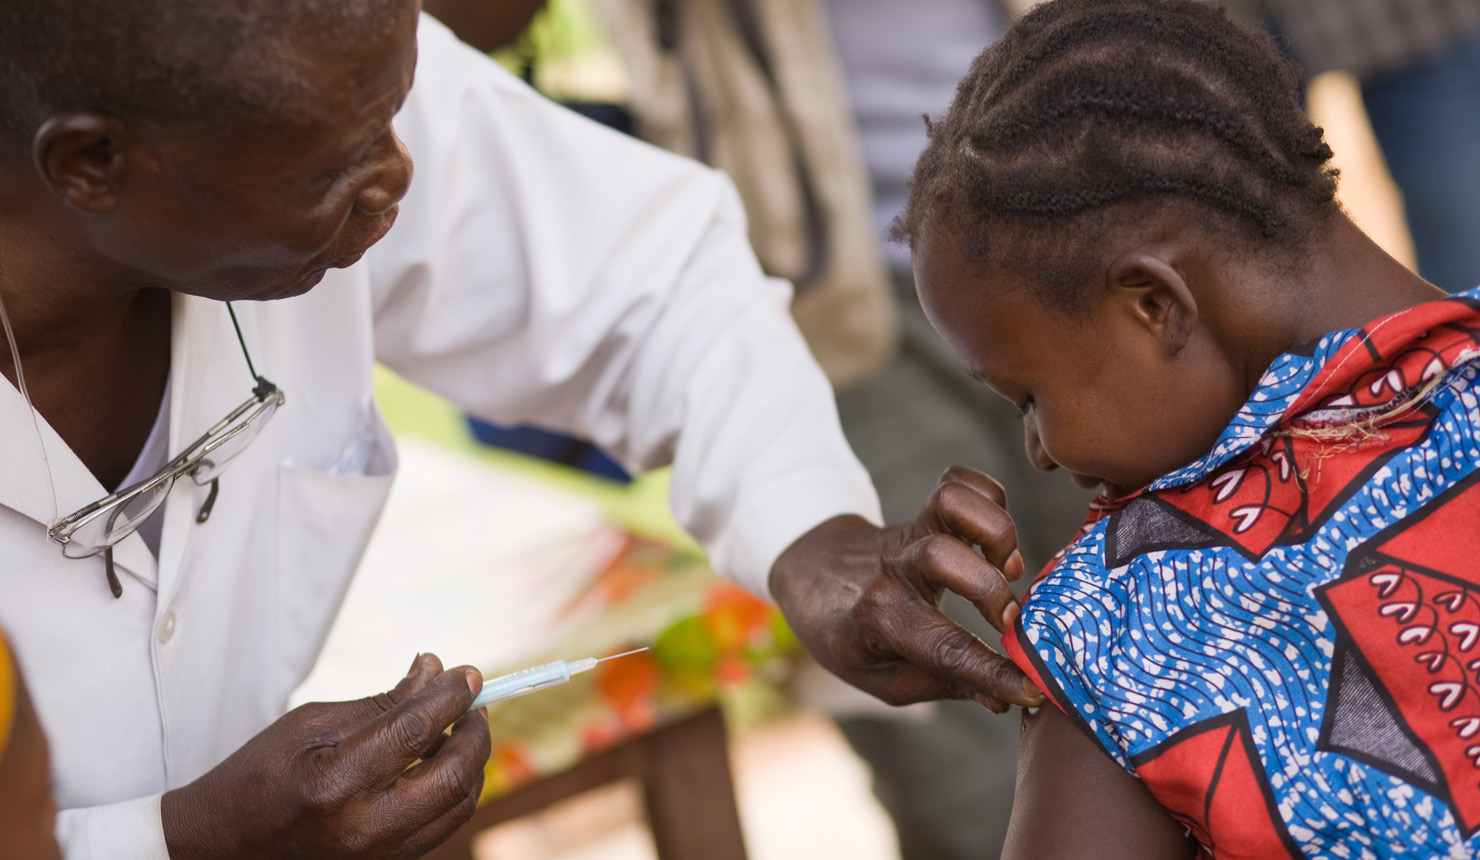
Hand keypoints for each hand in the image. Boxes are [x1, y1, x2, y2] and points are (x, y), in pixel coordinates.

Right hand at [163, 653, 490, 859]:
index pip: (415, 731)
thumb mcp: (312, 723)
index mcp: (334, 783)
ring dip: (471, 761)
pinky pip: (443, 825)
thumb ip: (382, 701)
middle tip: (474, 702)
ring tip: (462, 727)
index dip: (451, 696)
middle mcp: (363, 827)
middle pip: (454, 776)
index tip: (468, 673)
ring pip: (459, 805)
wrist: (228, 842)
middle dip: (475, 732)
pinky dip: (455, 789)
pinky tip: (443, 761)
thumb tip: (435, 670)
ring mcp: (379, 854)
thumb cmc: (262, 774)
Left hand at [769, 466, 1044, 711]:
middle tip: (1011, 620)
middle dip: (990, 589)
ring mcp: (909, 533)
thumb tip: (1004, 697)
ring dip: (995, 531)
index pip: (944, 649)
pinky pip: (959, 481)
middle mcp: (894, 570)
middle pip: (942, 557)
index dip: (995, 672)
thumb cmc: (851, 636)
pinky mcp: (923, 509)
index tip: (1035, 690)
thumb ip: (943, 684)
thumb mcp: (884, 677)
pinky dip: (990, 498)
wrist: (810, 576)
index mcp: (879, 620)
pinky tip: (995, 539)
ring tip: (1008, 569)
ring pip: (950, 503)